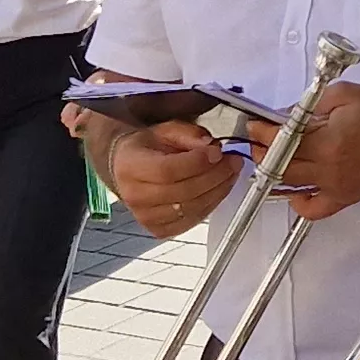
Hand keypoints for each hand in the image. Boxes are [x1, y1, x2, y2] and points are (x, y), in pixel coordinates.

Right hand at [104, 119, 237, 238]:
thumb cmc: (146, 149)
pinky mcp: (159, 229)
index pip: (167, 170)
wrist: (127, 168)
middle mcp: (135, 196)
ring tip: (230, 174)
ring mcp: (146, 217)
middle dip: (215, 176)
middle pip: (183, 191)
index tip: (217, 152)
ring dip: (218, 191)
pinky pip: (192, 221)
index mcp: (132, 167)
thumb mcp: (165, 130)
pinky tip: (218, 190)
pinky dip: (211, 205)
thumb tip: (209, 144)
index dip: (197, 163)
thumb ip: (188, 133)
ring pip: (191, 208)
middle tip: (233, 162)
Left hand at [250, 80, 359, 220]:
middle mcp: (328, 170)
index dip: (263, 132)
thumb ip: (312, 103)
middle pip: (281, 166)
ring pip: (290, 187)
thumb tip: (284, 114)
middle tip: (258, 138)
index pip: (283, 141)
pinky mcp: (344, 199)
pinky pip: (313, 210)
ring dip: (275, 172)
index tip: (254, 124)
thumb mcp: (346, 94)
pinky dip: (298, 203)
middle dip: (264, 151)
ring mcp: (335, 188)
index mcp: (328, 142)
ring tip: (271, 157)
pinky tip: (294, 189)